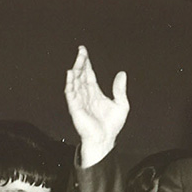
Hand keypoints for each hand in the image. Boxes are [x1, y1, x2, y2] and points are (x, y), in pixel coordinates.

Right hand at [64, 45, 128, 168]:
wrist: (104, 140)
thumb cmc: (111, 126)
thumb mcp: (121, 104)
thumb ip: (120, 89)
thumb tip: (122, 73)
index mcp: (95, 93)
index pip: (89, 74)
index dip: (87, 63)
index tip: (84, 52)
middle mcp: (86, 95)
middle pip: (81, 75)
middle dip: (80, 62)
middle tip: (81, 51)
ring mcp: (79, 101)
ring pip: (75, 81)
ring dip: (76, 69)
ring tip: (78, 58)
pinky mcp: (75, 107)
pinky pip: (70, 93)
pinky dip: (70, 83)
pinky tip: (70, 74)